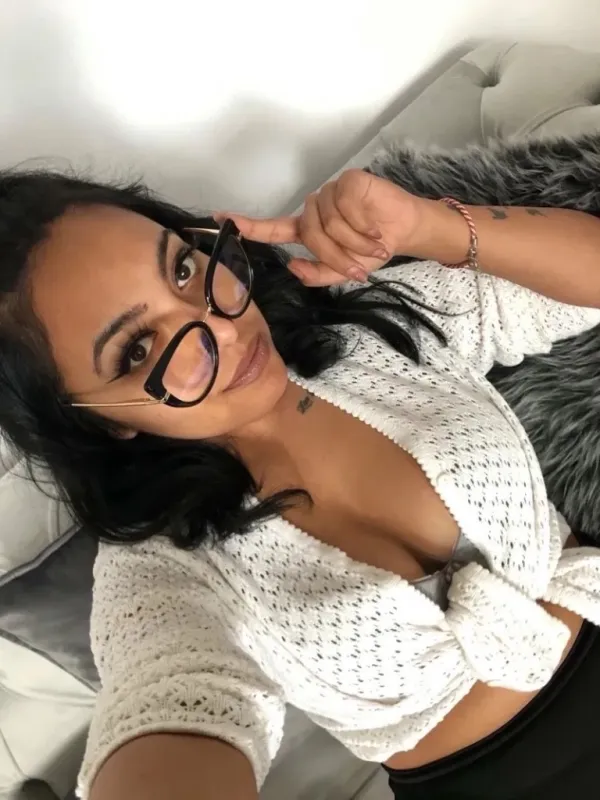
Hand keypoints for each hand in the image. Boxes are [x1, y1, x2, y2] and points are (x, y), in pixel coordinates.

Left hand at [216, 169, 426, 285]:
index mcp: (308, 230)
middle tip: (359, 268)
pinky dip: (362, 226)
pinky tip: (376, 230)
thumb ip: (318, 274)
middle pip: (310, 235)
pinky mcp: (348, 182)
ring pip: (329, 223)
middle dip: (336, 255)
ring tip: (374, 246)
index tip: (220, 218)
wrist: (404, 232)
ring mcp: (330, 194)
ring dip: (354, 242)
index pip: (274, 228)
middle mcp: (315, 210)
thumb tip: (292, 267)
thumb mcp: (344, 272)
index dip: (249, 225)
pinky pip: (346, 208)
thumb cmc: (371, 251)